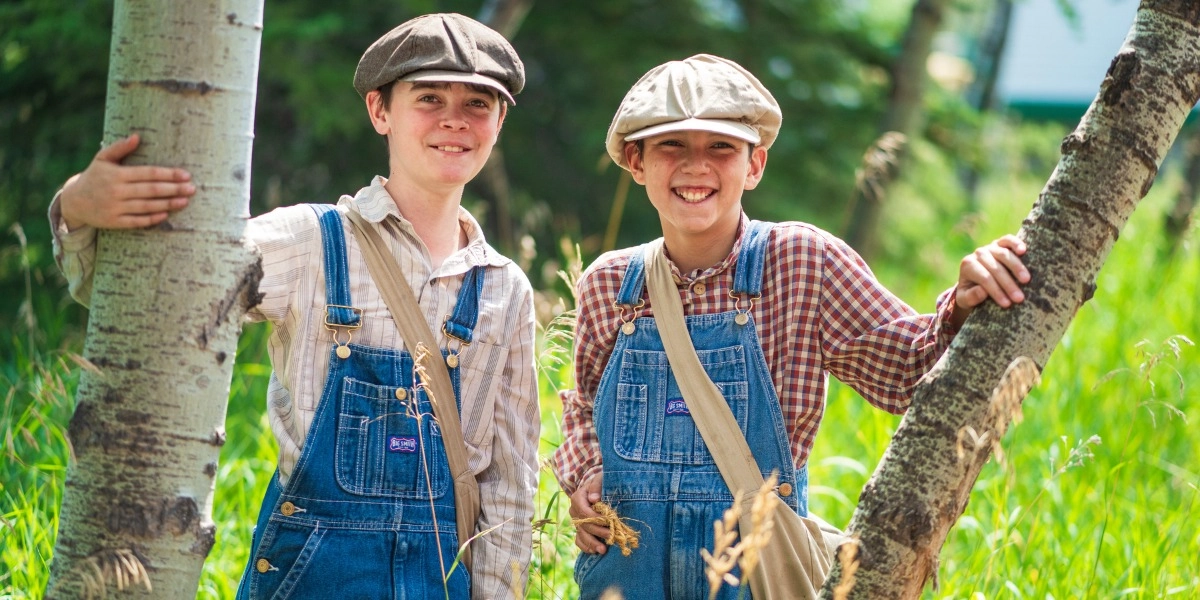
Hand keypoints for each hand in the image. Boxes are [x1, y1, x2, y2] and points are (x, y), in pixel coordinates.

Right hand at [60, 134, 194, 229]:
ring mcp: (115, 208)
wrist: (74, 201)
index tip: (186, 175)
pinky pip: (137, 221)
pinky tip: (166, 214)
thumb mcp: (102, 159)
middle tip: (192, 188)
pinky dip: (152, 218)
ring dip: (168, 204)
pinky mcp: (114, 222)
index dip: (168, 174)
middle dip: (173, 189)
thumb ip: (120, 148)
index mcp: (116, 174)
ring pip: (147, 206)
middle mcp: (116, 191)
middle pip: (151, 190)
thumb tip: (137, 136)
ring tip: (185, 201)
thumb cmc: (94, 176)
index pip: (148, 174)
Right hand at [568, 471, 608, 554]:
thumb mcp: (600, 479)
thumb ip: (596, 486)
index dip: (595, 518)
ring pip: (581, 535)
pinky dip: (586, 547)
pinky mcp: (580, 530)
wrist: (599, 488)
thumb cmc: (601, 483)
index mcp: (577, 498)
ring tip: (603, 550)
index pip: (583, 511)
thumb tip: (594, 498)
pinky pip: (579, 541)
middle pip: (584, 525)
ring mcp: (577, 522)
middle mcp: (574, 511)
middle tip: (611, 536)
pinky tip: (595, 552)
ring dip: (592, 543)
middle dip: (598, 531)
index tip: (608, 521)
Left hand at [952, 234, 1030, 325]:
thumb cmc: (971, 293)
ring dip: (1016, 267)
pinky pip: (1008, 240)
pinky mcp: (1001, 242)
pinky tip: (1024, 251)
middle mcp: (978, 254)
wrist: (975, 280)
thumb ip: (971, 297)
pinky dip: (1016, 243)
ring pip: (1004, 254)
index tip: (1007, 304)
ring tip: (1026, 280)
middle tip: (1019, 298)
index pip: (984, 278)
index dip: (996, 291)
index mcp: (968, 265)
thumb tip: (983, 291)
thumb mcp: (965, 299)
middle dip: (1008, 284)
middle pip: (995, 268)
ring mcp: (990, 247)